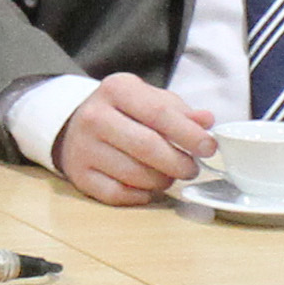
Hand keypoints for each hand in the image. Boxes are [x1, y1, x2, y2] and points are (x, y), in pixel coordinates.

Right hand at [51, 72, 214, 204]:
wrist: (74, 123)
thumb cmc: (122, 111)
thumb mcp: (148, 99)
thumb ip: (179, 111)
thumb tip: (206, 122)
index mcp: (116, 89)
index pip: (159, 113)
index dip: (189, 134)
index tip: (208, 147)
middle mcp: (95, 117)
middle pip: (147, 146)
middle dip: (178, 163)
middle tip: (192, 169)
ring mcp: (83, 147)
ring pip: (134, 174)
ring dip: (162, 181)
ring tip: (170, 175)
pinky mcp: (79, 175)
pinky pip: (117, 194)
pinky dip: (140, 195)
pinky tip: (148, 188)